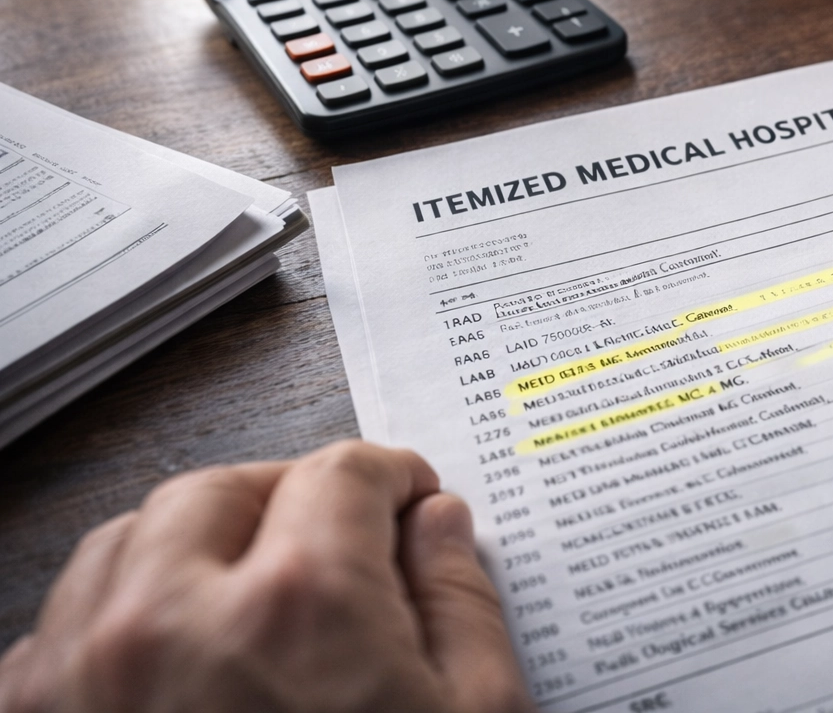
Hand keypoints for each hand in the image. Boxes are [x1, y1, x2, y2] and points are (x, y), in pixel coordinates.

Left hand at [0, 441, 530, 711]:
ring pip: (125, 542)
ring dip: (192, 546)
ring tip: (249, 588)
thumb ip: (462, 606)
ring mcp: (84, 680)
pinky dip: (109, 626)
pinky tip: (163, 658)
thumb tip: (439, 524)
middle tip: (337, 543)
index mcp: (300, 606)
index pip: (344, 472)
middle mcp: (172, 623)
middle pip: (225, 488)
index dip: (391, 478)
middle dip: (288, 499)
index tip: (407, 502)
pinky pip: (49, 635)